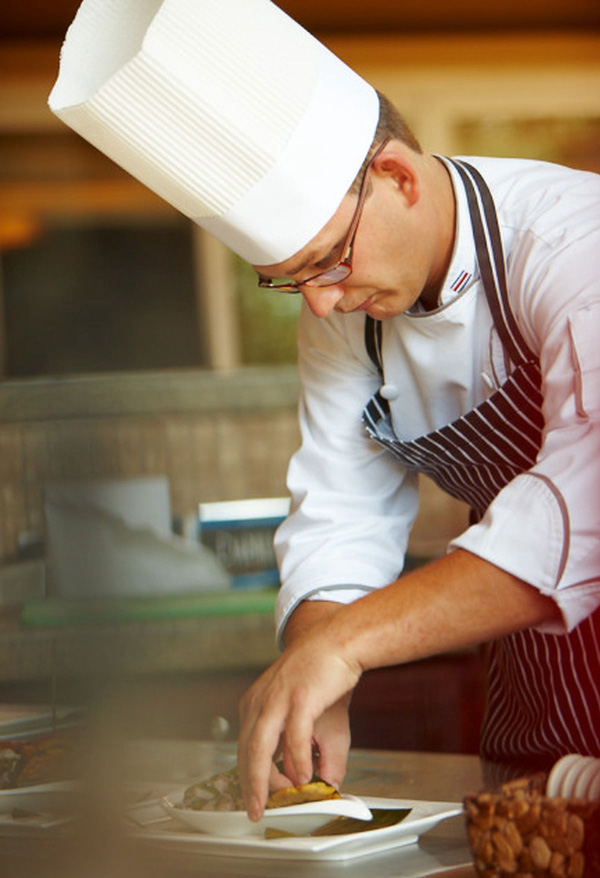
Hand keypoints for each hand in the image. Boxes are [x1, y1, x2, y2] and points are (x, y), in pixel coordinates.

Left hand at [237, 623, 360, 820]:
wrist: (339, 643)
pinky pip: (292, 737)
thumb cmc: (325, 680)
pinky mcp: (298, 697)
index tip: (258, 798)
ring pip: (260, 748)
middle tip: (255, 810)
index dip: (250, 776)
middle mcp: (260, 702)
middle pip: (246, 751)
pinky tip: (303, 778)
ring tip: (272, 802)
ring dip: (266, 780)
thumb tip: (327, 786)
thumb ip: (320, 758)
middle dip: (250, 786)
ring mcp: (277, 699)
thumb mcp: (319, 725)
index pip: (245, 748)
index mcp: (256, 705)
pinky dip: (296, 761)